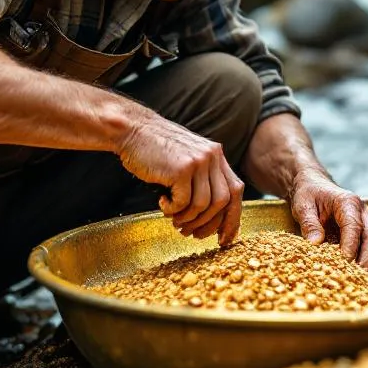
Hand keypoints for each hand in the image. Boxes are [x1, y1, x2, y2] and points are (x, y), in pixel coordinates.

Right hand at [116, 113, 244, 244]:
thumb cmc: (155, 148)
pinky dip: (172, 210)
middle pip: (223, 202)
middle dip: (208, 224)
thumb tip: (212, 216)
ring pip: (203, 205)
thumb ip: (202, 178)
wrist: (131, 129)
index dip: (232, 217)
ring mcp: (198, 161)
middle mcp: (212, 156)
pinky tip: (161, 203)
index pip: (236, 190)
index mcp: (216, 154)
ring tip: (174, 219)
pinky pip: (184, 203)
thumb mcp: (187, 158)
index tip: (224, 238)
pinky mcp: (181, 169)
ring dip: (188, 219)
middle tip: (191, 233)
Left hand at [289, 172, 367, 274]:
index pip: (354, 226)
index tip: (346, 262)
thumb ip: (309, 224)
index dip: (351, 245)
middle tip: (360, 276)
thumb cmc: (309, 195)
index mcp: (348, 202)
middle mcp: (363, 212)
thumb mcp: (302, 206)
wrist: (315, 186)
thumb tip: (315, 243)